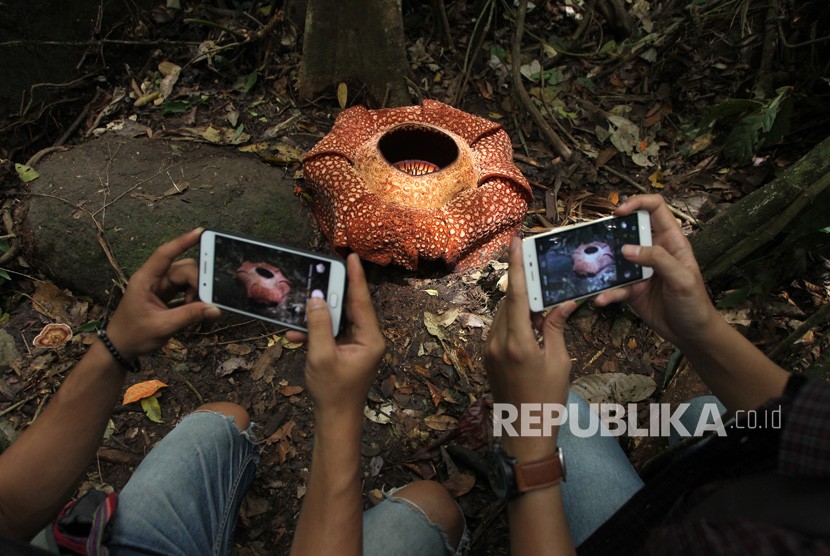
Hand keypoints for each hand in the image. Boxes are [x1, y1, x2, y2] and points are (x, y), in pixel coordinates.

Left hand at [105, 228, 220, 360]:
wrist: (120, 348)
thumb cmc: (134, 335)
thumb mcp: (163, 326)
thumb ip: (189, 316)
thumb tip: (215, 309)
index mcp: (145, 280)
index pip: (164, 254)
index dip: (182, 242)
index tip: (200, 232)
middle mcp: (154, 279)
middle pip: (183, 268)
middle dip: (197, 282)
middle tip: (204, 301)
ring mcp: (160, 287)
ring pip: (187, 278)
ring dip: (196, 291)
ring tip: (195, 309)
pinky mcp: (166, 295)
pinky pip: (185, 288)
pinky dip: (193, 297)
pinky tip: (194, 309)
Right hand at [287, 254, 384, 420]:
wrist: (335, 419)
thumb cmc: (333, 392)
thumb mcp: (321, 356)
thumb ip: (319, 325)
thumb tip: (315, 299)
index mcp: (370, 338)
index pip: (362, 301)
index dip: (355, 277)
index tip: (352, 257)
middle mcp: (367, 338)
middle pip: (349, 307)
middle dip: (330, 294)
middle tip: (318, 273)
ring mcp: (357, 345)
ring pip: (337, 319)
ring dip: (316, 317)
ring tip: (298, 311)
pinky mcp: (346, 350)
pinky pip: (331, 333)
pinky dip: (315, 332)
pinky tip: (296, 334)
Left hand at [485, 237, 575, 458]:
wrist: (524, 430)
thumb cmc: (547, 398)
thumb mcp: (559, 361)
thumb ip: (556, 327)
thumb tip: (564, 302)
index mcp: (517, 343)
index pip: (516, 295)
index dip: (516, 266)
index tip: (515, 242)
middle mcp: (497, 342)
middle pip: (509, 302)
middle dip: (526, 288)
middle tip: (543, 277)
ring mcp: (488, 349)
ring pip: (503, 314)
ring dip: (521, 306)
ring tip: (543, 309)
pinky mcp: (487, 356)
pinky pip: (500, 328)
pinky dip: (515, 321)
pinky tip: (532, 327)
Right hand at [594, 195, 718, 349]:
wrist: (691, 334)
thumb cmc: (694, 304)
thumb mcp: (682, 279)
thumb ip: (658, 260)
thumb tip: (627, 249)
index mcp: (671, 241)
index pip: (656, 209)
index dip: (638, 203)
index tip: (619, 212)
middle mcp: (654, 251)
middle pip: (629, 231)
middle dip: (612, 233)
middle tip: (598, 238)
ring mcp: (641, 270)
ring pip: (617, 259)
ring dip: (604, 264)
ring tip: (592, 269)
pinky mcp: (631, 289)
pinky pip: (614, 287)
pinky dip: (607, 292)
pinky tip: (601, 299)